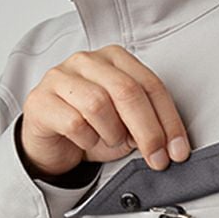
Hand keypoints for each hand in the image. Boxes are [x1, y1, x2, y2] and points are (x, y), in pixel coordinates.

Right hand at [19, 44, 190, 177]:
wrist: (50, 142)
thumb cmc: (89, 128)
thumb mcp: (126, 125)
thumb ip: (147, 125)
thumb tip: (169, 145)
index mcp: (114, 59)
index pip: (150, 85)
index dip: (169, 121)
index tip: (178, 150)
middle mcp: (87, 61)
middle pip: (127, 92)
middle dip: (148, 131)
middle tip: (156, 158)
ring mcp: (60, 77)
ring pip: (99, 105)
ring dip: (112, 134)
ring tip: (110, 141)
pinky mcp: (40, 100)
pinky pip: (73, 122)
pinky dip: (87, 140)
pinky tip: (86, 142)